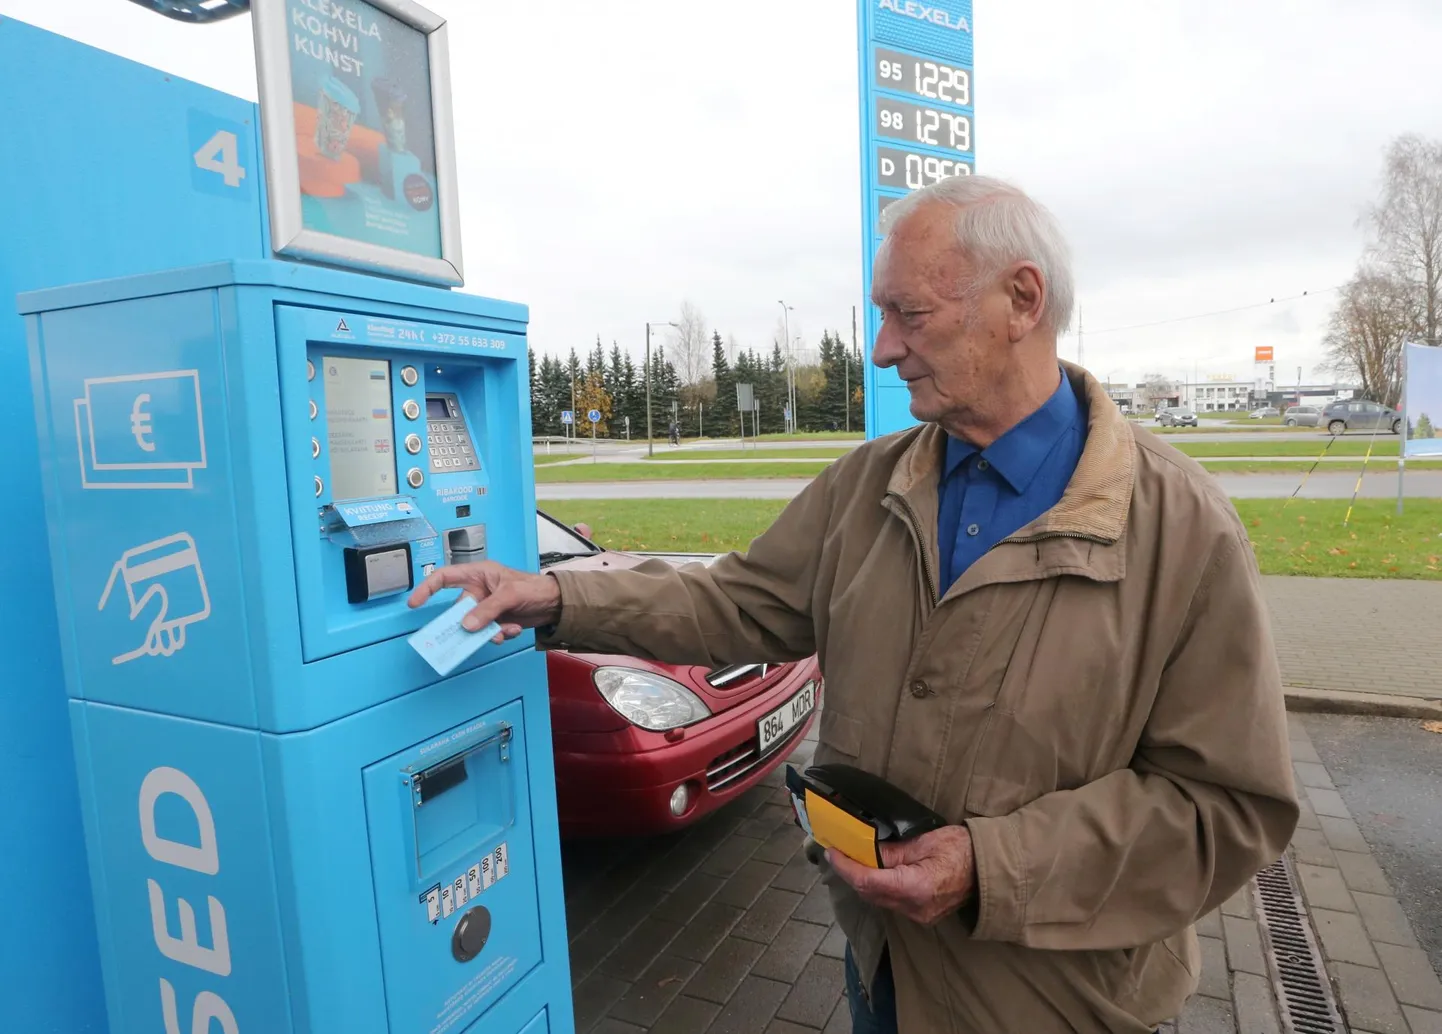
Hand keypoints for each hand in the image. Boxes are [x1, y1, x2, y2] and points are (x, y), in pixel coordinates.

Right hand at [407, 560, 562, 642]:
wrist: (555, 603)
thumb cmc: (535, 587)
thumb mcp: (510, 594)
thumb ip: (488, 609)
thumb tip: (467, 624)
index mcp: (478, 574)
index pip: (445, 577)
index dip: (427, 588)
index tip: (415, 602)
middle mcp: (479, 591)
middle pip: (457, 610)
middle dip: (464, 624)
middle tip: (463, 635)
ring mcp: (486, 607)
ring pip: (473, 626)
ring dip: (485, 632)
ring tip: (502, 631)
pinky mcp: (495, 621)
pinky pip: (486, 632)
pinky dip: (499, 634)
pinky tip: (513, 629)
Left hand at [826, 825, 975, 925]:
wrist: (989, 870)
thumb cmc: (962, 849)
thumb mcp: (925, 842)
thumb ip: (893, 851)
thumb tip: (865, 851)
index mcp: (916, 888)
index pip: (868, 881)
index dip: (846, 867)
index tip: (833, 852)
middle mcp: (915, 908)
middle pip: (870, 894)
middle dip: (851, 873)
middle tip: (839, 851)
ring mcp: (919, 916)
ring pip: (879, 900)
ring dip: (863, 881)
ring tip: (853, 858)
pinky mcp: (922, 915)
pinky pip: (891, 902)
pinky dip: (878, 887)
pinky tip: (874, 871)